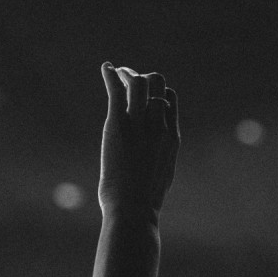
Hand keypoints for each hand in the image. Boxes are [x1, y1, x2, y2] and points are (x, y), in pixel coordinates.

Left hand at [98, 62, 179, 214]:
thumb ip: (159, 159)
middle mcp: (159, 125)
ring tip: (117, 74)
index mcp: (171, 136)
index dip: (157, 91)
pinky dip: (111, 76)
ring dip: (127, 74)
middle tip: (129, 79)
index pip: (170, 98)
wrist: (134, 208)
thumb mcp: (160, 176)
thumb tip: (152, 166)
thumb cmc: (144, 201)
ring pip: (138, 83)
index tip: (145, 95)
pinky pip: (116, 91)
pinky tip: (106, 68)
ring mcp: (139, 123)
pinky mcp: (118, 125)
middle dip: (144, 78)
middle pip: (157, 84)